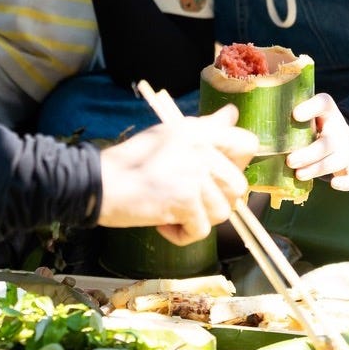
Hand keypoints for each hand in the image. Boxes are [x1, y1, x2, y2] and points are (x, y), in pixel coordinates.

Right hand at [96, 103, 255, 244]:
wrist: (101, 184)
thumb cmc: (130, 161)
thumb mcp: (169, 133)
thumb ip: (205, 128)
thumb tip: (232, 115)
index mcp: (200, 131)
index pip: (247, 143)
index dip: (238, 163)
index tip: (217, 174)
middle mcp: (202, 149)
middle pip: (237, 186)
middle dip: (215, 200)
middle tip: (188, 199)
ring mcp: (195, 175)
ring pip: (221, 212)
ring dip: (197, 218)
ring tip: (172, 209)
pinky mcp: (186, 201)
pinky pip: (201, 231)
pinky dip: (181, 234)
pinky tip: (162, 222)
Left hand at [284, 93, 348, 190]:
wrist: (340, 135)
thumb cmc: (310, 127)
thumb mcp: (301, 116)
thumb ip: (281, 116)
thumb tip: (236, 117)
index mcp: (326, 111)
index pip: (323, 102)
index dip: (311, 108)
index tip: (295, 115)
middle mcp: (339, 128)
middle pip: (328, 141)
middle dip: (309, 154)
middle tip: (290, 161)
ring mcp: (348, 148)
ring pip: (337, 160)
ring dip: (318, 169)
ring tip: (299, 174)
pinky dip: (348, 183)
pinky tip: (334, 185)